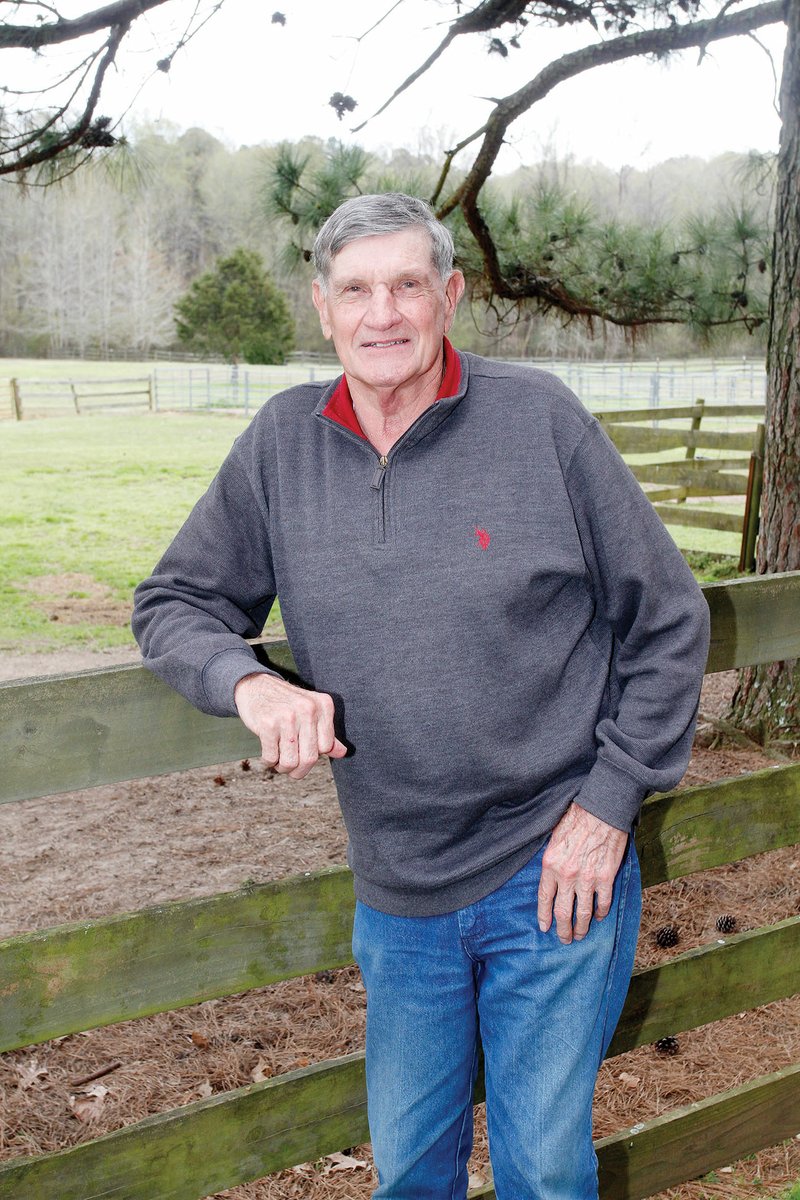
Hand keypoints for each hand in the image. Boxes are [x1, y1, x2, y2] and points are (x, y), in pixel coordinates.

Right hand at [234, 673, 347, 779]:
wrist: (256, 685)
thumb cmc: (286, 703)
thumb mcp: (311, 711)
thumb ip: (326, 732)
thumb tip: (342, 753)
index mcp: (323, 705)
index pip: (326, 746)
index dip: (315, 755)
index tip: (304, 752)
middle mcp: (308, 709)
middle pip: (310, 758)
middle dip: (299, 770)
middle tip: (291, 767)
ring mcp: (287, 716)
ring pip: (290, 762)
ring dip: (282, 767)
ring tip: (279, 759)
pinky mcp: (267, 724)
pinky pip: (271, 757)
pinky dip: (269, 761)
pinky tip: (269, 751)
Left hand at [537, 802, 628, 944]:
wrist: (602, 809)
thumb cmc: (576, 818)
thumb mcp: (553, 838)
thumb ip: (551, 861)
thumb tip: (551, 879)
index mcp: (550, 865)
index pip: (544, 898)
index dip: (544, 916)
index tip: (545, 927)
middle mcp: (567, 875)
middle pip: (563, 912)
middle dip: (563, 930)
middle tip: (564, 939)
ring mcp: (587, 879)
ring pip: (582, 913)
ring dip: (581, 928)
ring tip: (580, 935)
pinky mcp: (606, 877)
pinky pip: (602, 903)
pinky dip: (600, 913)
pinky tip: (598, 917)